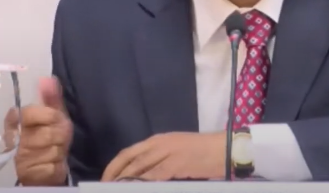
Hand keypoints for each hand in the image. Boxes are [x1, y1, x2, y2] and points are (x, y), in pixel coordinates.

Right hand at [13, 77, 72, 185]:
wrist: (43, 168)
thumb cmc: (48, 136)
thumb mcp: (52, 115)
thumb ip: (51, 97)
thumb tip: (48, 79)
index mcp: (15, 120)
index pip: (31, 113)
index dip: (49, 116)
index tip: (54, 118)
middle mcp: (13, 139)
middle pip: (48, 133)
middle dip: (60, 135)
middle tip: (58, 137)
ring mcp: (19, 158)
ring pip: (52, 150)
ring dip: (59, 150)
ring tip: (55, 150)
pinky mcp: (27, 175)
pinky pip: (51, 167)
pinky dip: (57, 165)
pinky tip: (52, 164)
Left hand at [101, 132, 226, 181]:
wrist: (223, 149)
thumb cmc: (201, 152)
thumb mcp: (176, 151)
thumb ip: (158, 161)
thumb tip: (140, 177)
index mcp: (158, 140)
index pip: (128, 153)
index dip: (114, 166)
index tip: (105, 180)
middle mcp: (159, 144)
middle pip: (130, 160)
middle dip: (115, 176)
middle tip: (105, 188)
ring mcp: (168, 153)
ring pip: (139, 168)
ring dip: (125, 181)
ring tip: (115, 190)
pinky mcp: (177, 164)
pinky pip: (154, 176)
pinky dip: (142, 183)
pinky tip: (136, 188)